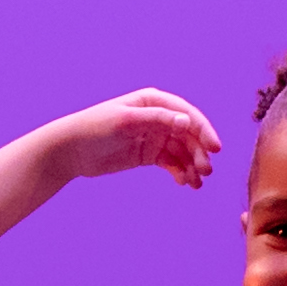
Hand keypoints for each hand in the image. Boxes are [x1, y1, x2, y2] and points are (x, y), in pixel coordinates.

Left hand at [45, 89, 219, 186]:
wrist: (70, 150)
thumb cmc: (94, 129)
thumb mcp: (125, 122)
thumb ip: (157, 120)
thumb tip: (186, 123)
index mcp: (153, 102)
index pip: (186, 115)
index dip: (203, 131)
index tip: (215, 149)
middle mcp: (158, 117)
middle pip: (189, 135)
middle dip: (200, 153)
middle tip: (206, 172)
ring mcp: (154, 136)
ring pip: (183, 151)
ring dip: (192, 166)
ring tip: (195, 183)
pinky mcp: (149, 154)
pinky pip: (172, 163)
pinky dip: (180, 172)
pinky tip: (183, 183)